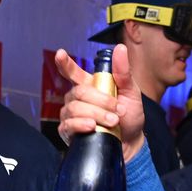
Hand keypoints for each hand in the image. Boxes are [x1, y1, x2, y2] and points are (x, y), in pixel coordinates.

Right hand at [55, 44, 145, 160]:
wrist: (131, 142)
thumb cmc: (129, 116)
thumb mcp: (131, 92)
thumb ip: (123, 73)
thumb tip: (120, 48)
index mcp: (89, 85)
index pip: (72, 72)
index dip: (64, 63)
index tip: (60, 54)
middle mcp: (77, 98)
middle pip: (79, 92)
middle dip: (101, 101)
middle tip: (118, 111)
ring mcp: (71, 114)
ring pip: (75, 109)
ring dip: (97, 115)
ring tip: (113, 122)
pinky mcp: (69, 131)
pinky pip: (68, 125)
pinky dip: (81, 125)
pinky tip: (92, 127)